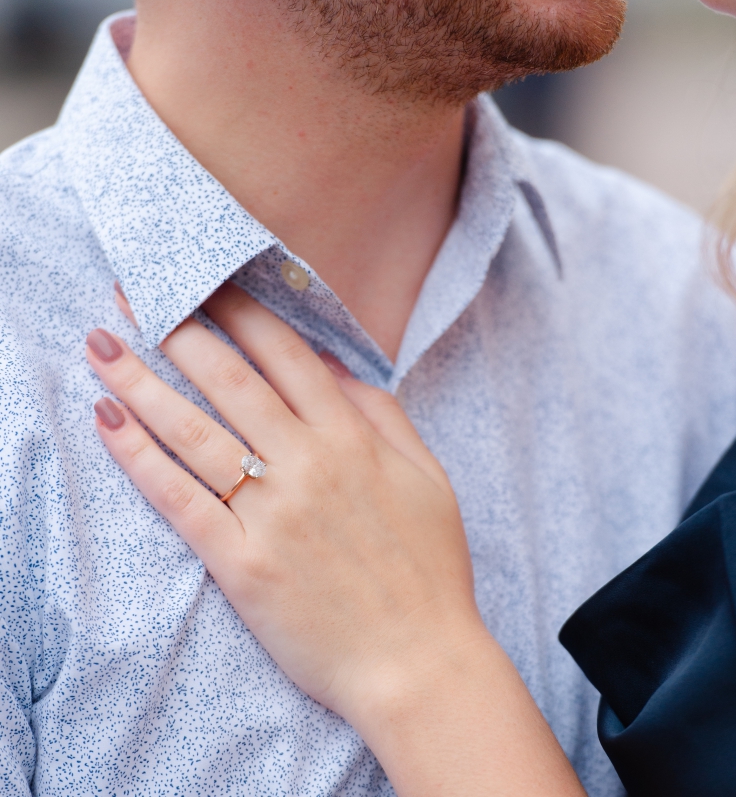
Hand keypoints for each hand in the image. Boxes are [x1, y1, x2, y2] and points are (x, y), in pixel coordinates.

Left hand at [86, 283, 583, 795]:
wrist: (420, 661)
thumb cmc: (430, 571)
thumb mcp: (428, 478)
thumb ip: (383, 415)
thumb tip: (335, 364)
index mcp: (356, 439)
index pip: (288, 354)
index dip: (243, 311)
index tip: (208, 277)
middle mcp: (311, 464)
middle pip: (230, 379)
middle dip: (179, 328)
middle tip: (136, 290)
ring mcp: (273, 511)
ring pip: (194, 430)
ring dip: (141, 380)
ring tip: (102, 342)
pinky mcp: (240, 561)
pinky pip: (178, 497)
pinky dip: (139, 455)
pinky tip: (109, 419)